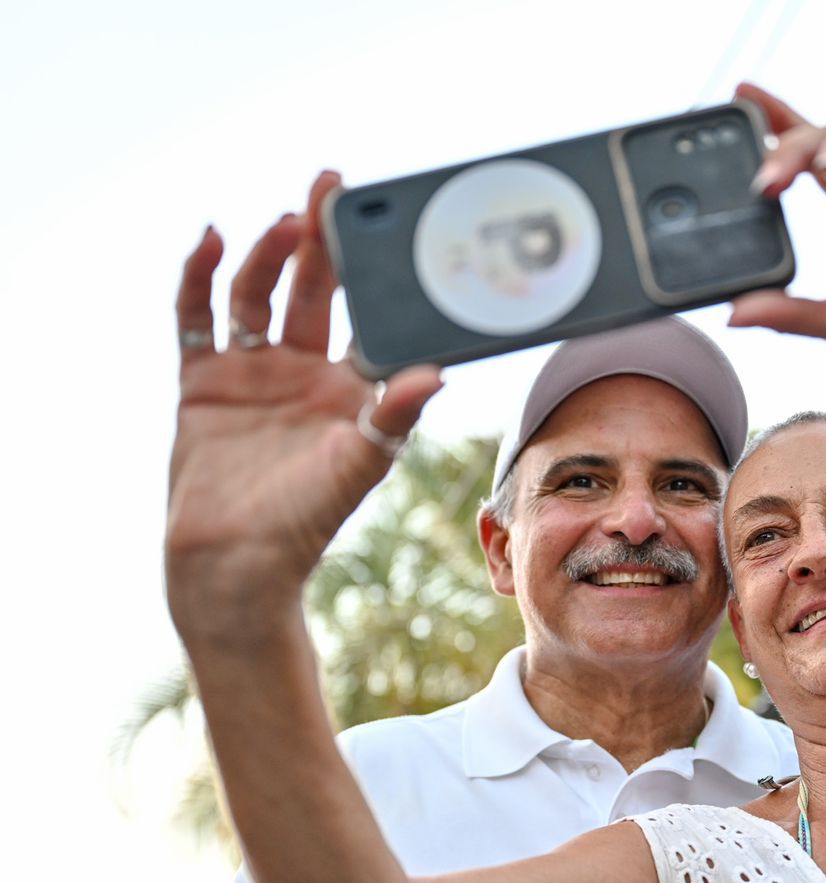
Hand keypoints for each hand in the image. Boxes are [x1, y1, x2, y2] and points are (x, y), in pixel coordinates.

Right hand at [166, 171, 442, 638]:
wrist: (234, 562)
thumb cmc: (307, 522)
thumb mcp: (360, 466)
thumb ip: (394, 418)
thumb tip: (437, 374)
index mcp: (351, 386)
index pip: (366, 313)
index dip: (372, 271)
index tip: (385, 224)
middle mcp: (304, 370)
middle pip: (313, 289)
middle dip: (321, 238)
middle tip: (331, 186)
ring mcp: (253, 371)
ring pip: (259, 294)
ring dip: (268, 254)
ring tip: (281, 221)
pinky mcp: (204, 379)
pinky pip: (198, 317)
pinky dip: (202, 276)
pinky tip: (214, 238)